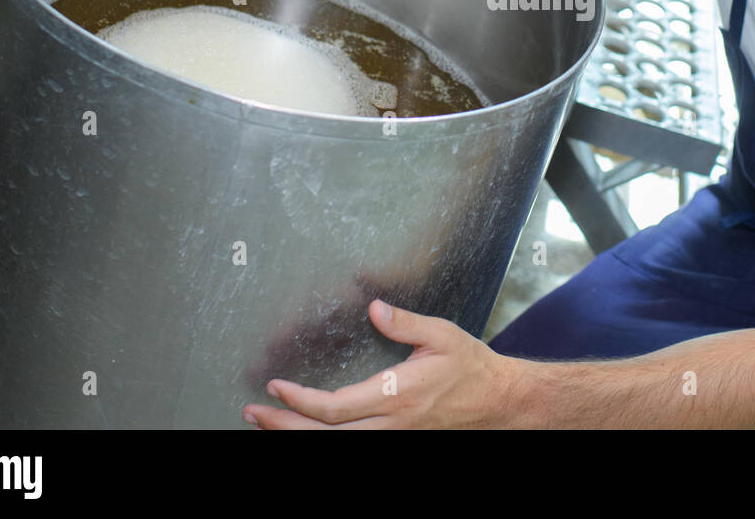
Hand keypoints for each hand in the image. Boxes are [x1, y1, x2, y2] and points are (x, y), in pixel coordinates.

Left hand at [242, 299, 528, 428]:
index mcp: (397, 396)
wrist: (501, 404)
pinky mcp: (399, 442)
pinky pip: (354, 447)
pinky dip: (324, 439)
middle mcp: (391, 425)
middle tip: (252, 412)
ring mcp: (395, 439)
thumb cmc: (472, 367)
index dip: (298, 400)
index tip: (275, 385)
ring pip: (336, 446)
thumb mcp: (442, 335)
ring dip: (297, 436)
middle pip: (325, 437)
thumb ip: (405, 323)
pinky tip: (306, 431)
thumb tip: (374, 307)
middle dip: (282, 427)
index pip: (335, 408)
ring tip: (267, 424)